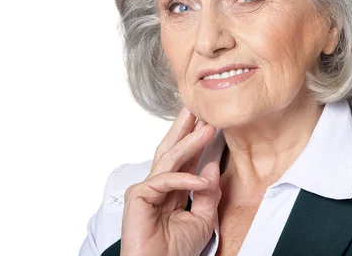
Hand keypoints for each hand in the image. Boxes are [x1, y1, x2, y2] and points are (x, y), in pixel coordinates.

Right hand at [120, 107, 221, 255]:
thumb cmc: (176, 253)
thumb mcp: (203, 219)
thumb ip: (208, 193)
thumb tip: (213, 166)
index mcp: (170, 191)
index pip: (183, 159)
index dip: (195, 140)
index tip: (209, 123)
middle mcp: (156, 186)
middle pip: (171, 150)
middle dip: (185, 129)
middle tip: (199, 109)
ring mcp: (145, 190)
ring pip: (169, 159)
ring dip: (189, 141)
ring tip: (206, 127)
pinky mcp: (138, 196)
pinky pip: (165, 180)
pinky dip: (186, 179)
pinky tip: (202, 178)